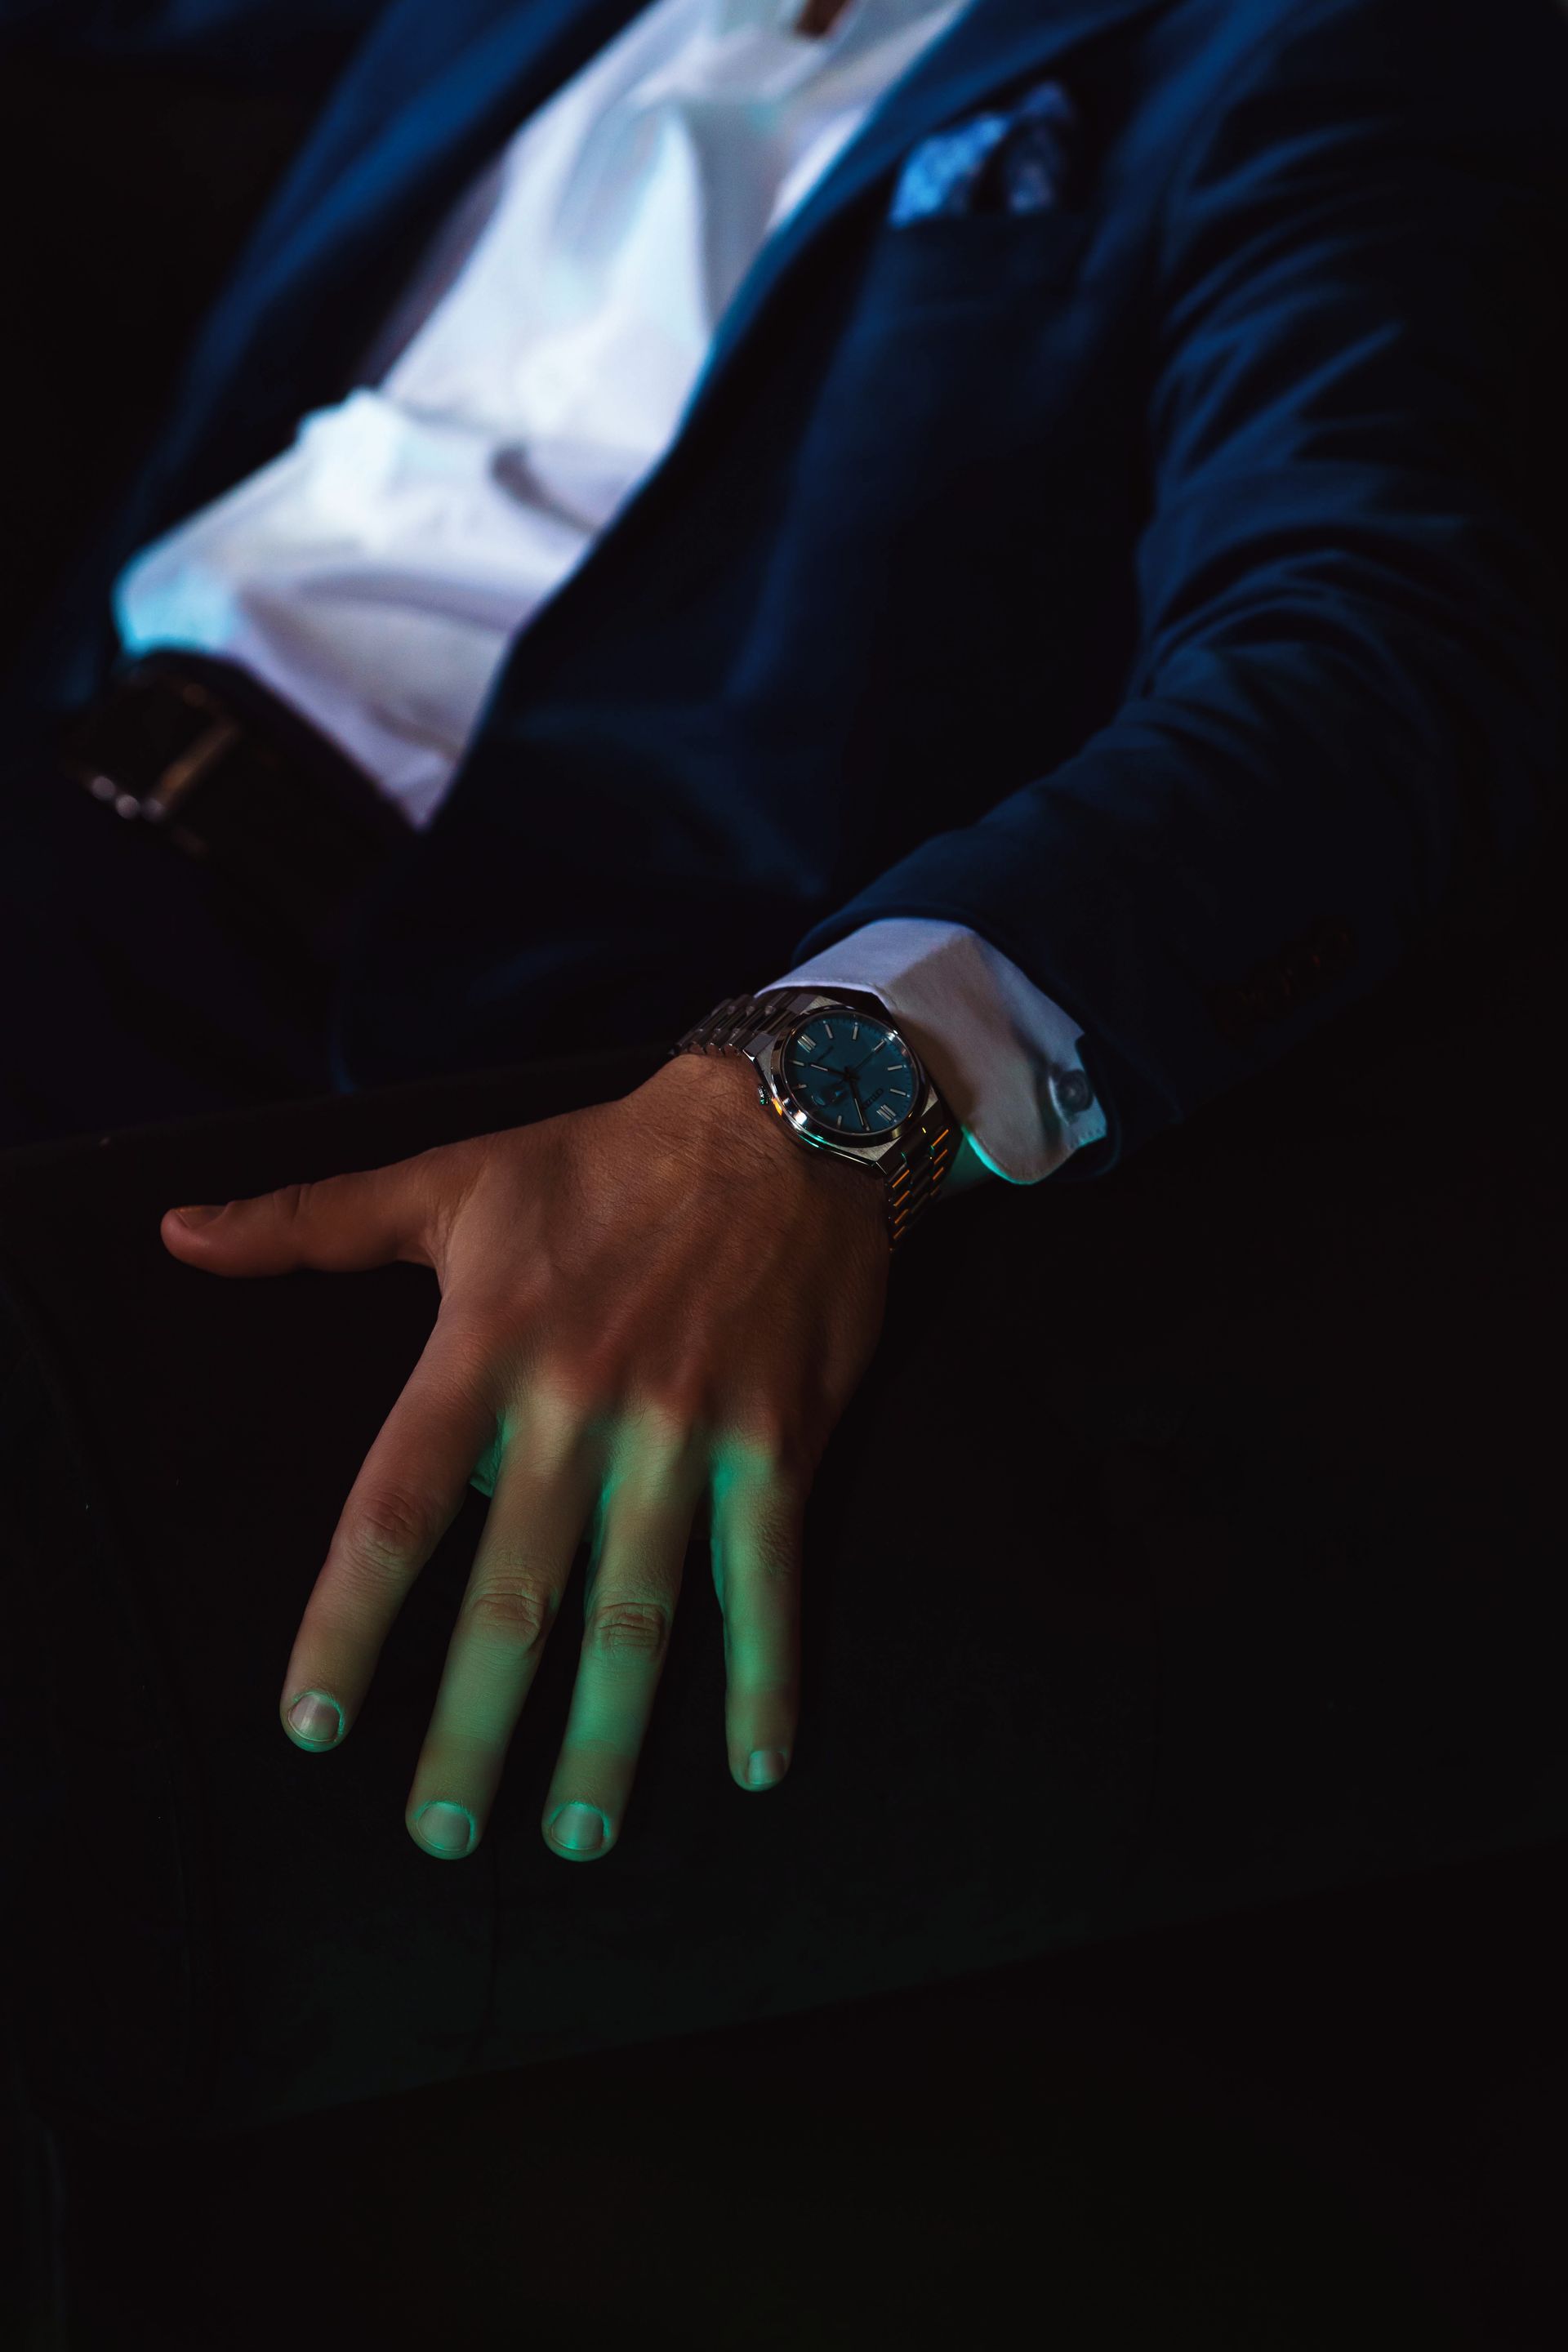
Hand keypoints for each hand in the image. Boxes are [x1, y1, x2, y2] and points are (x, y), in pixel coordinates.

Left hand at [158, 1051, 890, 1861]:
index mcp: (485, 1349)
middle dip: (471, 1728)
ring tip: (576, 1834)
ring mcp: (685, 1432)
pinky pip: (766, 1581)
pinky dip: (764, 1678)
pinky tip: (751, 1767)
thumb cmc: (603, 1159)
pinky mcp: (779, 1443)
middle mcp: (581, 1405)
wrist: (783, 1122)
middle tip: (437, 1832)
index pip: (395, 1509)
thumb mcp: (450, 1177)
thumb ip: (312, 1222)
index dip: (347, 1623)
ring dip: (606, 1737)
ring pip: (638, 1614)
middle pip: (512, 1597)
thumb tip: (177, 1232)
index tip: (311, 1723)